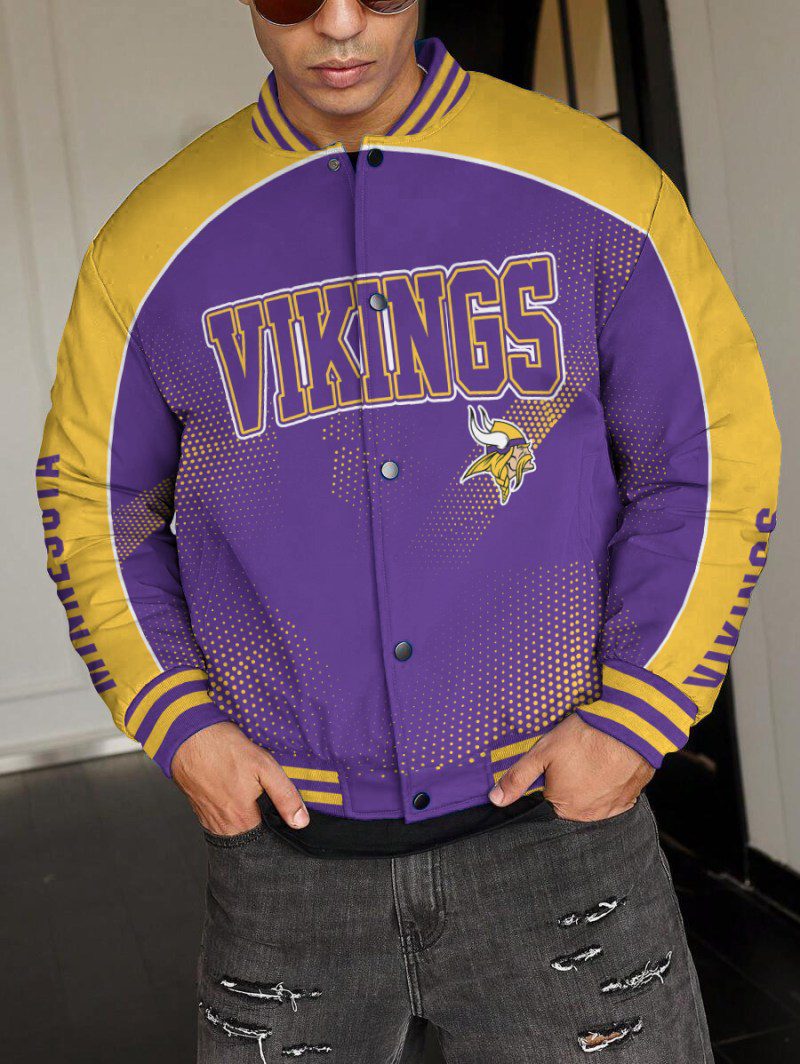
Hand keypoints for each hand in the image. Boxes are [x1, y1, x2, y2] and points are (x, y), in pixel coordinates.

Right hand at [171, 721, 308, 833]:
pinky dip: (229, 809)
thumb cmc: (224, 748)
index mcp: (241, 819)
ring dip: (244, 814)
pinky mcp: (199, 808)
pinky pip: (219, 819)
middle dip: (261, 819)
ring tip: (248, 791)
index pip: (267, 838)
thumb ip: (285, 796)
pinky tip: (233, 790)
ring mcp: (208, 818)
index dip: (278, 824)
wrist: (187, 737)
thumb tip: (301, 822)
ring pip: (234, 827)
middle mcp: (223, 826)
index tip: (281, 809)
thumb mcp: (265, 767)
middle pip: (250, 833)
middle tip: (263, 795)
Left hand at [488, 712, 653, 820]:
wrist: (629, 728)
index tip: (552, 767)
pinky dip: (608, 787)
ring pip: (592, 802)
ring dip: (588, 787)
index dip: (546, 784)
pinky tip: (605, 768)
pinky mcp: (630, 798)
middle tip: (572, 760)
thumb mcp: (542, 753)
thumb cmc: (584, 738)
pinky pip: (613, 798)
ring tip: (589, 762)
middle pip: (569, 804)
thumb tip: (495, 800)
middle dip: (567, 786)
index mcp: (563, 808)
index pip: (546, 803)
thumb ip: (517, 778)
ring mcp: (612, 808)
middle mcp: (588, 815)